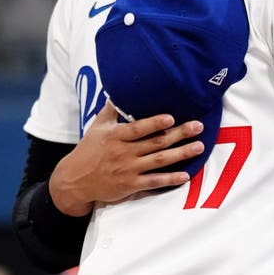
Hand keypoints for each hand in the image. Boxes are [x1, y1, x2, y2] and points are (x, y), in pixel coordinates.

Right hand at [49, 99, 204, 215]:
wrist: (73, 181)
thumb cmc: (88, 150)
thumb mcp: (97, 127)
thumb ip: (111, 109)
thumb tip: (119, 89)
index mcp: (115, 136)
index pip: (137, 129)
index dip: (154, 123)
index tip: (171, 117)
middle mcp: (123, 152)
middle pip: (155, 142)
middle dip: (179, 134)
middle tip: (198, 127)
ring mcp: (128, 170)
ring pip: (159, 161)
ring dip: (181, 154)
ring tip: (199, 146)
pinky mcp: (130, 185)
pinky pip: (154, 182)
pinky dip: (170, 179)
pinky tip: (185, 175)